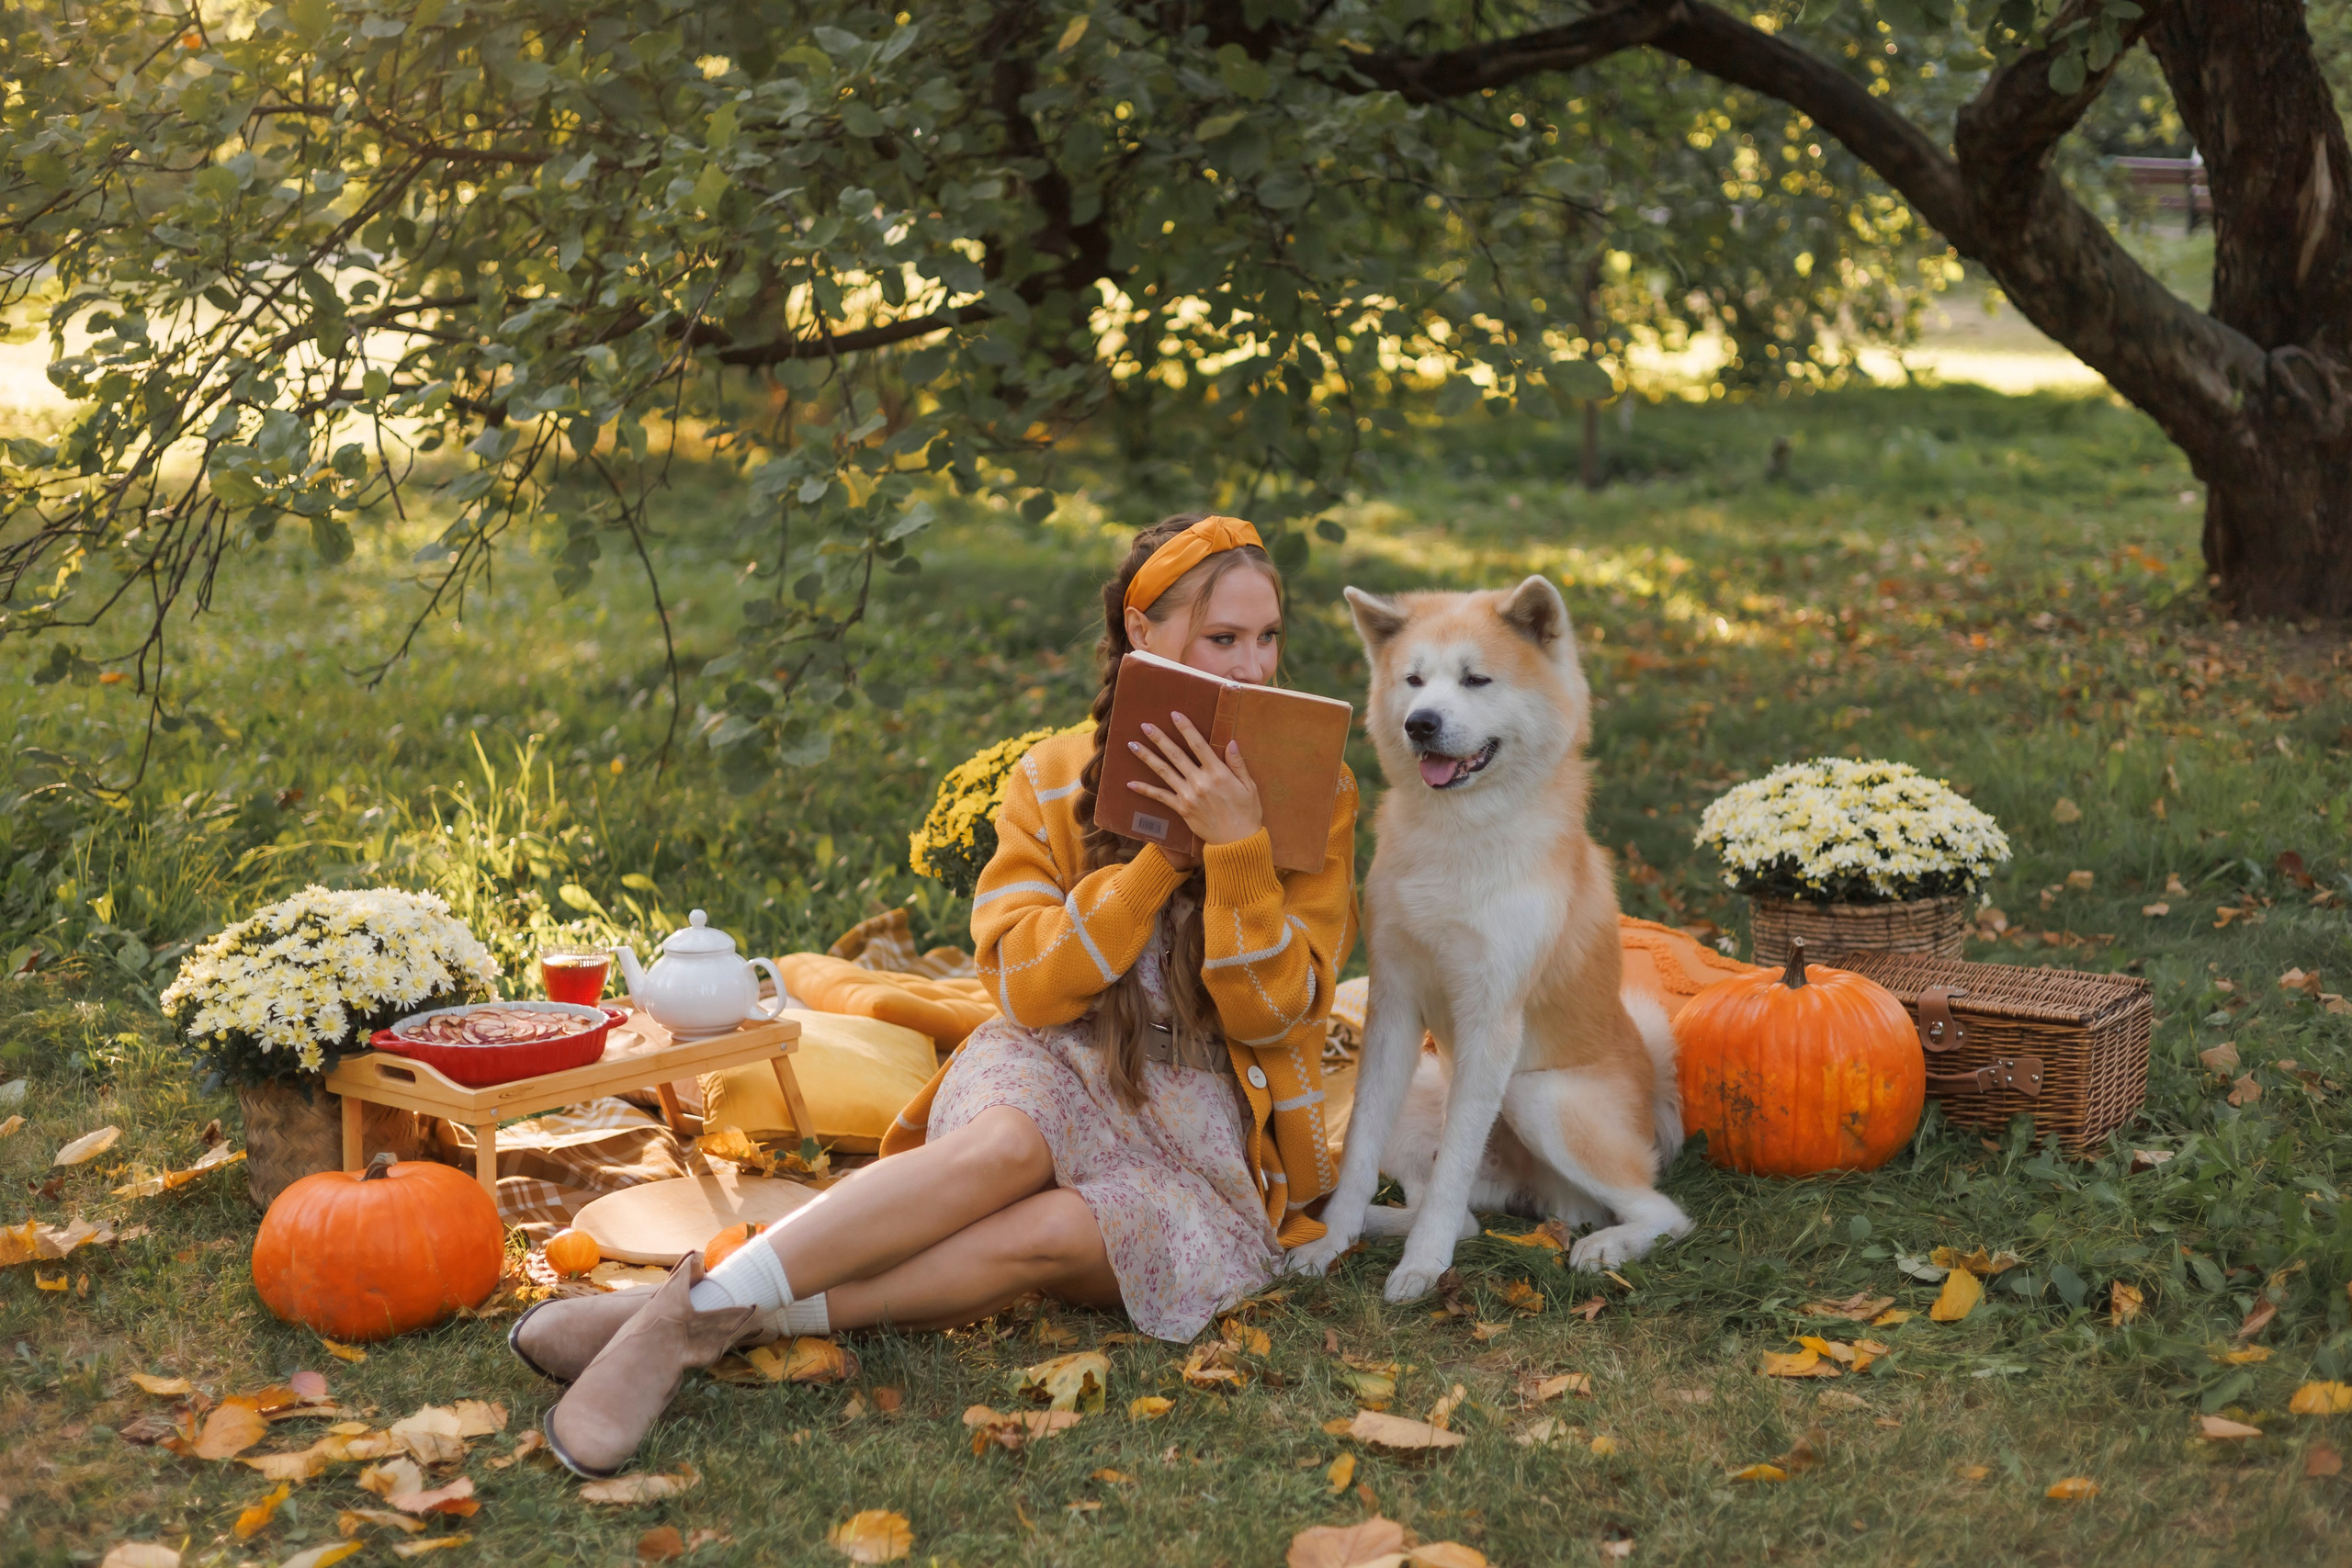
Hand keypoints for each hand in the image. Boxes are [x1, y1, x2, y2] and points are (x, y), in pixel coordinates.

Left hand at [1126, 712, 1263, 848]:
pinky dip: (1145, 790)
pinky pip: (1160, 797)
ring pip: (1164, 771)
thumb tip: (1230, 742)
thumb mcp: (1249, 786)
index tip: (1175, 715)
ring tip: (1132, 745)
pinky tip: (1130, 783)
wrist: (1237, 842)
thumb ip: (1238, 764)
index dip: (1186, 728)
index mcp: (1217, 773)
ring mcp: (1188, 795)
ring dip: (1147, 757)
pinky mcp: (1181, 809)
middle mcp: (1200, 781)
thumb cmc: (1247, 813)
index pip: (1198, 744)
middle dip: (1159, 738)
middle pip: (1175, 754)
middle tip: (1145, 725)